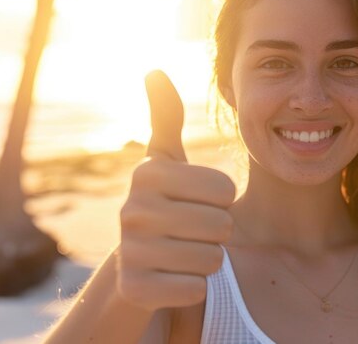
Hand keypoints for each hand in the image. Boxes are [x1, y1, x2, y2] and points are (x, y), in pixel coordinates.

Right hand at [116, 70, 235, 310]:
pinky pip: (196, 289)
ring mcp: (131, 252)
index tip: (197, 202)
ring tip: (184, 252)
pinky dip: (194, 287)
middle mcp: (132, 210)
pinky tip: (174, 278)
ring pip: (212, 259)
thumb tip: (154, 69)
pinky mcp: (136, 289)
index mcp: (148, 174)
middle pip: (222, 225)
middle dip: (217, 232)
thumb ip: (166, 117)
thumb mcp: (165, 162)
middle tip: (192, 231)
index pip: (226, 190)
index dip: (222, 201)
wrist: (138, 265)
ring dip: (207, 259)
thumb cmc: (165, 205)